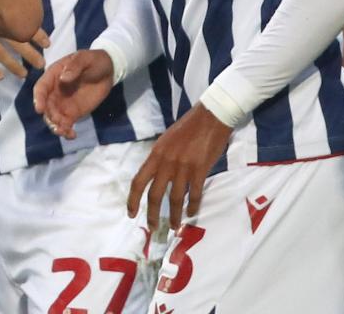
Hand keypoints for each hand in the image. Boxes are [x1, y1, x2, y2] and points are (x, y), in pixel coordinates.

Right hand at [0, 28, 49, 79]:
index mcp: (2, 9)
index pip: (24, 25)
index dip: (36, 34)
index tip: (47, 43)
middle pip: (15, 41)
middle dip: (30, 53)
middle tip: (41, 63)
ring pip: (0, 53)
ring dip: (13, 64)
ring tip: (24, 74)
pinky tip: (0, 76)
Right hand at [33, 49, 115, 139]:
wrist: (108, 71)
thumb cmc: (94, 60)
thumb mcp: (85, 58)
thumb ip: (74, 66)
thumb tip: (63, 78)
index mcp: (53, 76)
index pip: (41, 88)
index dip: (38, 98)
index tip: (39, 109)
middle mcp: (54, 92)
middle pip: (45, 107)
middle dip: (49, 116)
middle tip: (58, 122)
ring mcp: (62, 104)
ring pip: (53, 118)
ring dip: (56, 126)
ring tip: (65, 131)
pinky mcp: (72, 113)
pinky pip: (65, 124)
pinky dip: (66, 132)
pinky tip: (72, 135)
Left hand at [128, 104, 230, 231]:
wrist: (211, 116)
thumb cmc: (189, 127)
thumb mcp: (167, 140)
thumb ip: (161, 158)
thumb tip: (157, 177)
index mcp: (156, 154)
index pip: (138, 181)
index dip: (132, 200)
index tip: (131, 213)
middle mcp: (166, 162)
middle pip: (154, 195)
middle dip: (152, 214)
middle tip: (153, 227)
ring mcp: (183, 167)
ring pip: (175, 198)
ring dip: (175, 216)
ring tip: (175, 226)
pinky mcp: (200, 169)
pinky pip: (194, 194)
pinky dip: (193, 206)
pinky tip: (192, 212)